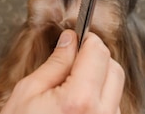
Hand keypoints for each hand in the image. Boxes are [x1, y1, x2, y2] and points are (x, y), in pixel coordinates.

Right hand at [0, 30, 124, 113]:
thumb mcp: (28, 92)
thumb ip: (55, 63)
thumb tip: (70, 40)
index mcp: (79, 100)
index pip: (98, 52)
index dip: (86, 40)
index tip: (77, 39)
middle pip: (114, 68)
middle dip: (95, 58)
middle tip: (72, 61)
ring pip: (116, 89)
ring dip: (99, 81)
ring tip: (71, 91)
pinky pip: (113, 108)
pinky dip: (100, 100)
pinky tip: (77, 108)